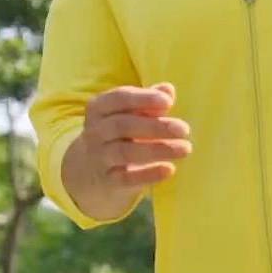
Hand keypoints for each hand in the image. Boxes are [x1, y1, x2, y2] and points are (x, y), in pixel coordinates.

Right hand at [62, 82, 191, 220]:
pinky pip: (127, 178)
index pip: (119, 98)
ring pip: (126, 152)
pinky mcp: (107, 182)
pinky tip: (169, 169)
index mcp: (99, 109)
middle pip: (123, 125)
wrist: (86, 172)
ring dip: (157, 149)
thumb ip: (147, 102)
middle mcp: (95, 132)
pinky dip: (148, 174)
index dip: (143, 98)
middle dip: (155, 126)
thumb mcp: (126, 115)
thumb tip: (168, 89)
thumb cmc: (115, 135)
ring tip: (185, 148)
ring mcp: (99, 158)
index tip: (168, 102)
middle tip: (184, 129)